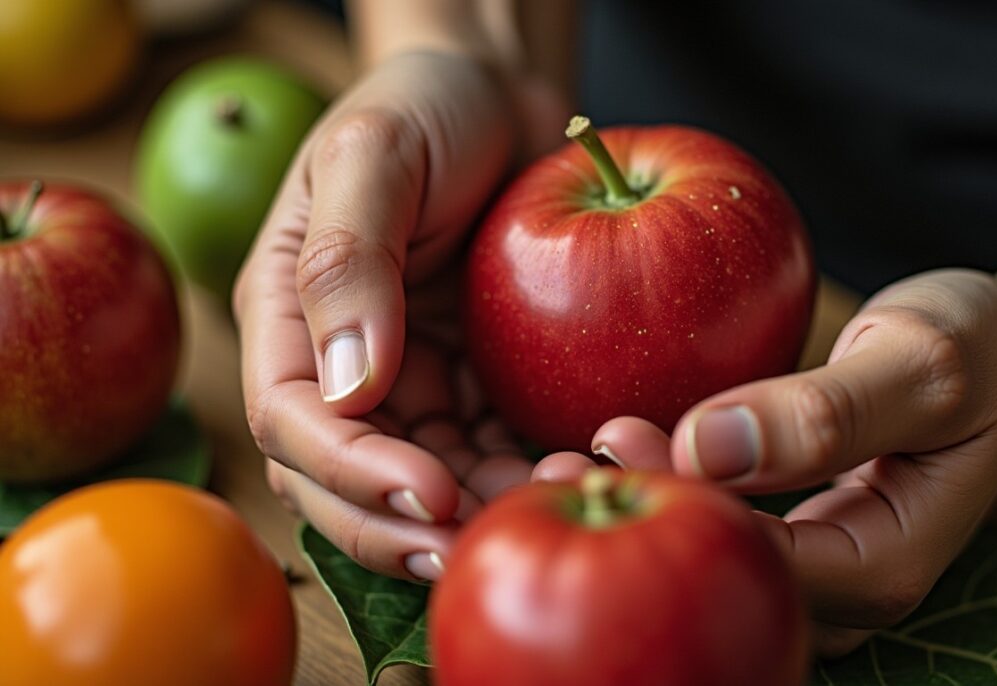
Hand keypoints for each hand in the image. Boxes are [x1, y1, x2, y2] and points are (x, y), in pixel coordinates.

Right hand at [235, 51, 565, 580]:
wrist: (502, 93)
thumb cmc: (427, 104)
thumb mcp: (375, 154)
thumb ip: (348, 260)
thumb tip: (348, 384)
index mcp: (290, 315)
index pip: (294, 423)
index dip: (353, 475)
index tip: (430, 495)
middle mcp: (343, 363)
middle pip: (348, 482)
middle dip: (407, 528)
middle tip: (483, 547)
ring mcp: (414, 380)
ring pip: (429, 481)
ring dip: (481, 510)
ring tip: (555, 498)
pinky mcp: (478, 384)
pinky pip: (493, 449)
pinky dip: (524, 472)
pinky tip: (578, 467)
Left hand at [534, 269, 996, 653]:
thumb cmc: (979, 352)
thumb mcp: (922, 364)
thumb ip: (827, 410)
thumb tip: (708, 446)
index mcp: (879, 567)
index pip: (756, 562)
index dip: (676, 511)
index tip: (606, 446)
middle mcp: (838, 588)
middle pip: (720, 580)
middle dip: (634, 531)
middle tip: (550, 472)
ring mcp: (811, 567)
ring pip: (709, 564)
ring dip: (637, 517)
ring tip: (554, 467)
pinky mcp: (789, 534)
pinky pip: (715, 532)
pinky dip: (661, 497)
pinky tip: (604, 456)